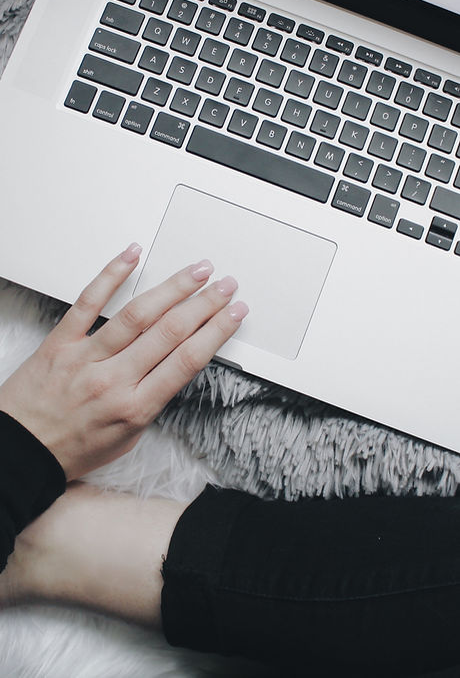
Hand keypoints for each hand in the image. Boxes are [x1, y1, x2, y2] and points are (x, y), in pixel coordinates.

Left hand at [0, 244, 247, 479]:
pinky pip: (88, 302)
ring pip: (137, 314)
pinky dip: (111, 275)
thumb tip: (176, 366)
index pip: (186, 360)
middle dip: (205, 304)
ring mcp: (86, 357)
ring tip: (197, 271)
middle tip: (225, 285)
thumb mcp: (127, 438)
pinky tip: (131, 256)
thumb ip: (152, 402)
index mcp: (135, 407)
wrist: (20, 452)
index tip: (234, 313)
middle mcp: (113, 380)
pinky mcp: (61, 342)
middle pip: (170, 332)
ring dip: (173, 288)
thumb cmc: (72, 448)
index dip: (216, 331)